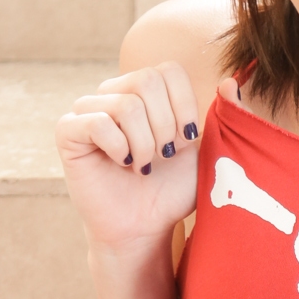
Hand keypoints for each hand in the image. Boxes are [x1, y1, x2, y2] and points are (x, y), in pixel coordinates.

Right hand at [56, 62, 202, 254]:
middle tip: (163, 156)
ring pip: (126, 104)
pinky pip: (97, 123)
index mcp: (146, 91)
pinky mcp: (67, 132)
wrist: (144, 228)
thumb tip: (230, 82)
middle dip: (165, 126)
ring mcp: (88, 110)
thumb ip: (220, 117)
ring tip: (143, 166)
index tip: (185, 141)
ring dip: (144, 144)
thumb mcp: (205, 152)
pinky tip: (122, 165)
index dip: (183, 107)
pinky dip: (119, 149)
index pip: (169, 70)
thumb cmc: (172, 191)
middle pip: (147, 80)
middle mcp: (115, 93)